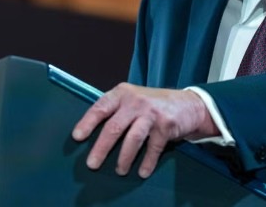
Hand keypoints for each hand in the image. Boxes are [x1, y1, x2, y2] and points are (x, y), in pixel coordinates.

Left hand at [72, 83, 218, 177]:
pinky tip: (143, 171)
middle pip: (114, 127)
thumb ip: (115, 110)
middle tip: (92, 164)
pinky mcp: (166, 126)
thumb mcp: (132, 99)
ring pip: (132, 139)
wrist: (187, 104)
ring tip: (119, 171)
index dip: (87, 122)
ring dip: (124, 159)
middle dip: (101, 148)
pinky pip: (153, 148)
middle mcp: (136, 101)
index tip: (77, 137)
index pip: (101, 107)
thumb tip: (90, 132)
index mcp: (122, 93)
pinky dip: (147, 162)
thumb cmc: (153, 105)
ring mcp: (151, 113)